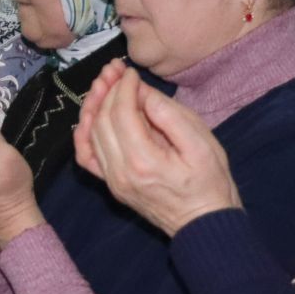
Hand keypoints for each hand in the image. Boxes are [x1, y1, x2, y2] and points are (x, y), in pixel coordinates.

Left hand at [71, 64, 239, 236]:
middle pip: (101, 121)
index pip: (121, 113)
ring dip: (94, 106)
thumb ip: (169, 115)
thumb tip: (141, 92)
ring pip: (90, 135)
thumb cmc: (210, 183)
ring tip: (103, 84)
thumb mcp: (201, 143)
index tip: (130, 71)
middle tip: (114, 70)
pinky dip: (84, 133)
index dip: (123, 87)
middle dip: (106, 90)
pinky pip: (86, 157)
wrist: (205, 223)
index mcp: (144, 161)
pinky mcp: (111, 184)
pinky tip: (90, 116)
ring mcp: (112, 180)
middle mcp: (120, 172)